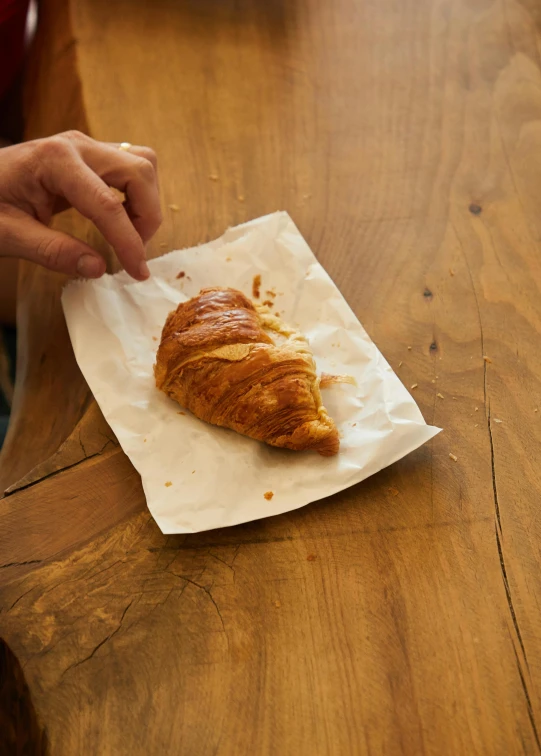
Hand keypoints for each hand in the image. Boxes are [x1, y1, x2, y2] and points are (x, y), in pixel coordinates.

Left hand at [0, 131, 161, 279]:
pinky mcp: (90, 156)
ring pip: (142, 165)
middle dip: (147, 216)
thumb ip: (52, 251)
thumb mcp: (8, 235)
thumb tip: (98, 268)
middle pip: (140, 172)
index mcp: (55, 161)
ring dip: (146, 202)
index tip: (138, 273)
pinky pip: (130, 167)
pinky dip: (137, 195)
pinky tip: (121, 220)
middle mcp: (77, 146)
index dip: (129, 242)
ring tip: (129, 234)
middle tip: (133, 251)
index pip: (108, 204)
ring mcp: (85, 147)